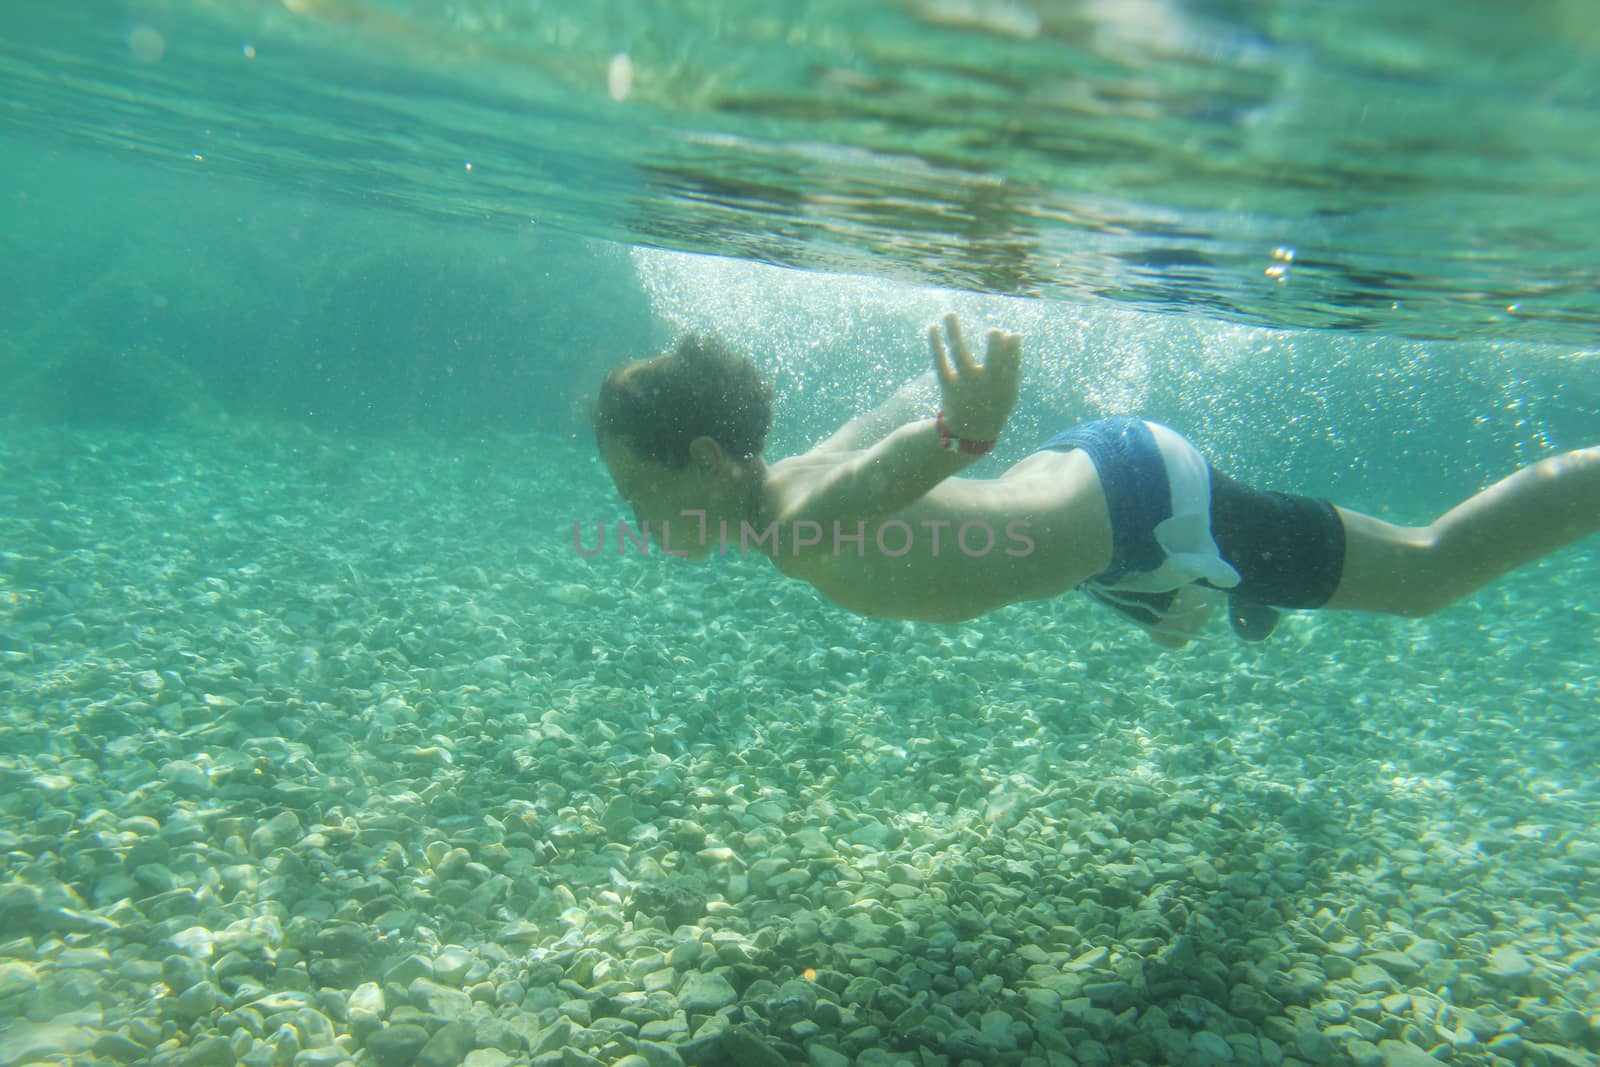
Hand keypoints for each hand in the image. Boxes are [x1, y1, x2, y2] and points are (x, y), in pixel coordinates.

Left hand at [928, 313, 1020, 440]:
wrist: (971, 434)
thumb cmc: (994, 403)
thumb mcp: (1008, 388)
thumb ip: (1012, 362)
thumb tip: (1013, 333)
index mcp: (1005, 386)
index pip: (1012, 364)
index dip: (1012, 349)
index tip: (1011, 335)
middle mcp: (986, 385)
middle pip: (991, 362)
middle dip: (994, 347)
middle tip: (994, 331)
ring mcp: (965, 385)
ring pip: (960, 355)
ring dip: (954, 333)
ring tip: (949, 314)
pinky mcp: (948, 386)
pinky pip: (940, 363)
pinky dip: (935, 345)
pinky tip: (933, 328)